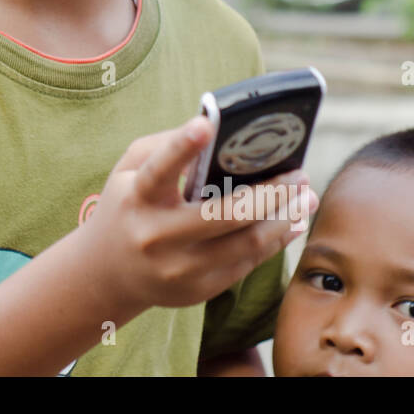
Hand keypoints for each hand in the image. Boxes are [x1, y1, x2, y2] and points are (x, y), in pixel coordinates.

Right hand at [79, 116, 316, 317]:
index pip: (159, 170)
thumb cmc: (127, 206)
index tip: (206, 124)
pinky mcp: (197, 290)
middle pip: (224, 214)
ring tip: (305, 197)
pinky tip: (289, 223)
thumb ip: (165, 146)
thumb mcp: (129, 170)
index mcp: (137, 198)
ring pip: (246, 243)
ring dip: (283, 218)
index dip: (182, 147)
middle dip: (270, 192)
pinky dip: (273, 242)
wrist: (107, 272)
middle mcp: (156, 236)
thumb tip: (218, 133)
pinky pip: (245, 264)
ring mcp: (178, 268)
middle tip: (298, 174)